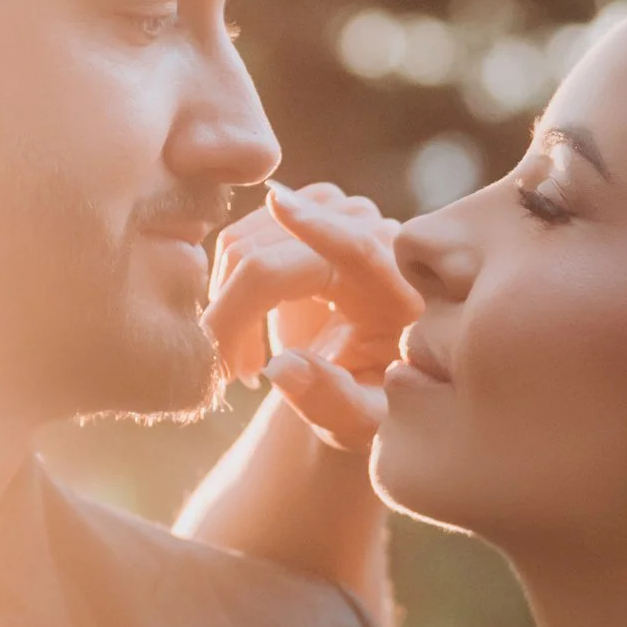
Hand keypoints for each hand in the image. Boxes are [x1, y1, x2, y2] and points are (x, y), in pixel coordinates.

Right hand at [204, 181, 419, 451]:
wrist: (360, 374)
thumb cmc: (366, 404)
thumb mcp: (358, 422)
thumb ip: (331, 401)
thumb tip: (281, 369)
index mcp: (400, 294)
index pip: (359, 248)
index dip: (318, 228)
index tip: (277, 204)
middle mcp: (375, 241)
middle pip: (279, 251)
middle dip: (235, 311)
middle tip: (226, 375)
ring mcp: (340, 219)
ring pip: (250, 239)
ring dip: (228, 304)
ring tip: (243, 362)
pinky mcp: (308, 212)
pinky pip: (241, 236)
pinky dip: (226, 285)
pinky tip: (243, 328)